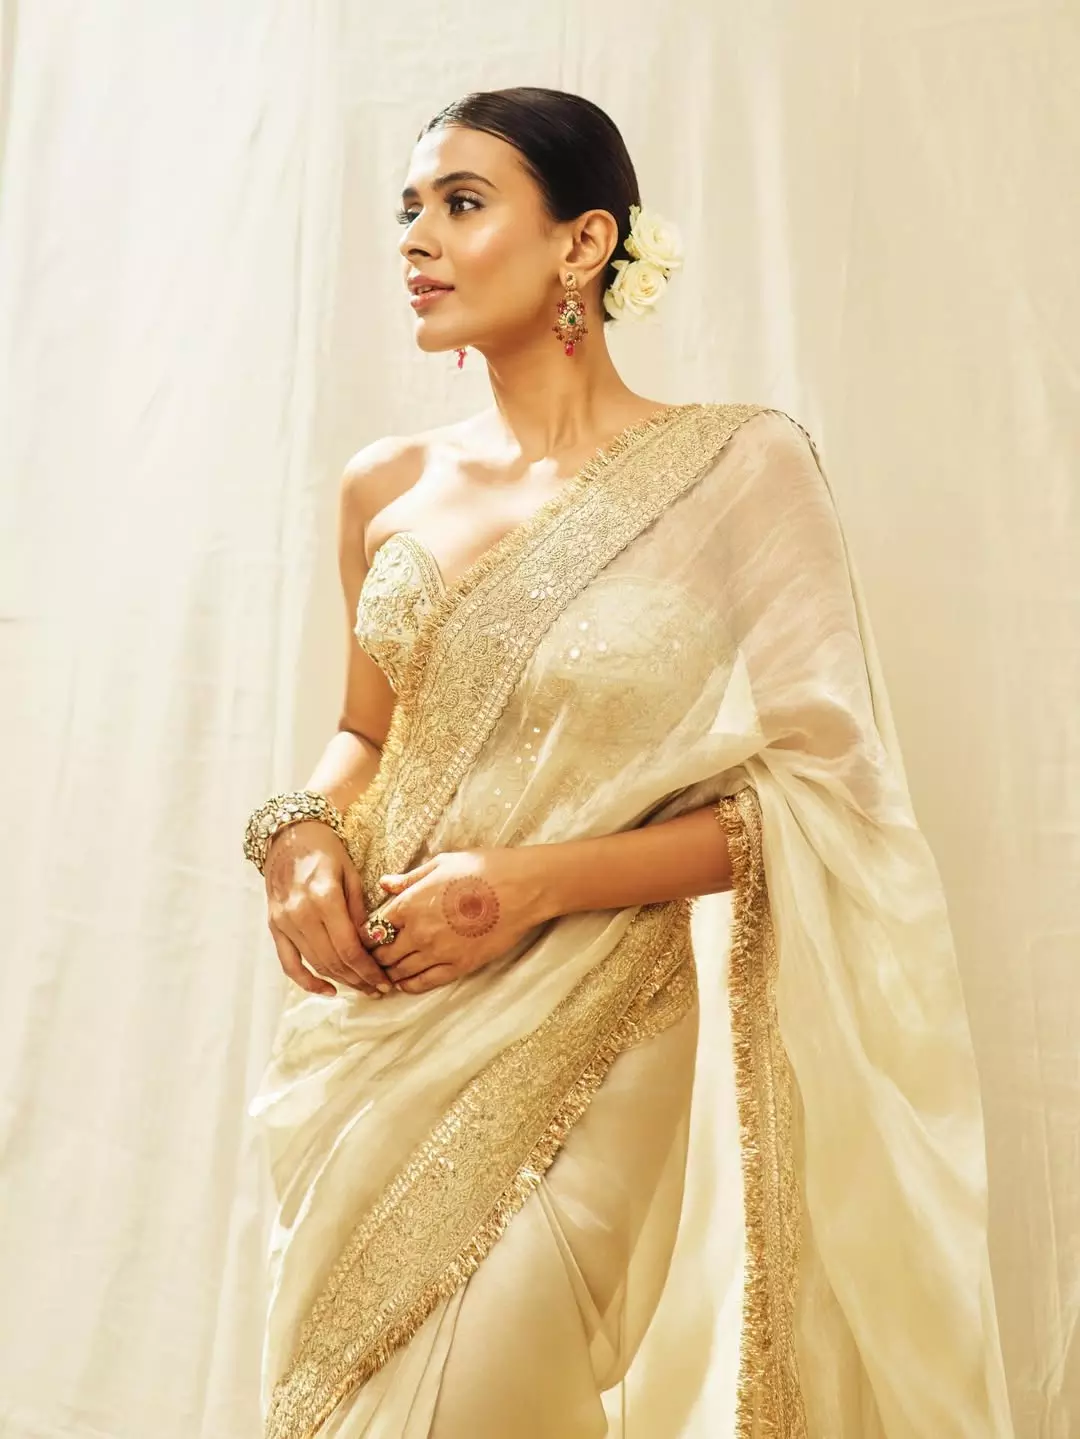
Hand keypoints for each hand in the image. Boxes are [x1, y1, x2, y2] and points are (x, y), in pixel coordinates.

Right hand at [264, 821, 394, 997]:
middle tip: (379, 989)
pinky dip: (307, 980)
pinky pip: (288, 962)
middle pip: (333, 960)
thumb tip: (371, 945)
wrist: (289, 836)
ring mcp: (284, 922)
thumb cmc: (327, 852)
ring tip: (361, 988)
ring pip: (315, 963)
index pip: (349, 948)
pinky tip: (327, 989)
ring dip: (340, 981)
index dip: (368, 971)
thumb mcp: (351, 874)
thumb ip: (359, 910)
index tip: (385, 983)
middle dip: (359, 979)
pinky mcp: (274, 926)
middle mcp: (301, 913)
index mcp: (324, 898)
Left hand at [366, 847, 545, 994]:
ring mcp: (438, 952)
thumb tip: (385, 884)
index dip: (366, 935)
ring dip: (389, 973)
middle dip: (374, 957)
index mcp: (410, 903)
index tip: (367, 937)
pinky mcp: (459, 966)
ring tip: (385, 972)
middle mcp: (418, 931)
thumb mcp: (442, 864)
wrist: (521, 888)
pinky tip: (404, 983)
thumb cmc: (483, 868)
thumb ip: (410, 878)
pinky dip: (410, 985)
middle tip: (372, 959)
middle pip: (383, 954)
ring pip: (400, 971)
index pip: (374, 928)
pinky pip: (425, 983)